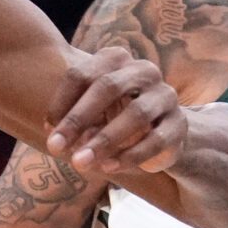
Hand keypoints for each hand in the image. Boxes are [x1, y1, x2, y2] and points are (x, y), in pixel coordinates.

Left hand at [45, 46, 183, 176]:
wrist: (161, 133)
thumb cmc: (115, 117)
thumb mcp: (92, 113)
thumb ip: (74, 119)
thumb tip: (55, 137)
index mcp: (116, 60)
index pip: (82, 74)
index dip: (61, 102)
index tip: (47, 130)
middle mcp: (143, 70)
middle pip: (108, 87)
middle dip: (78, 119)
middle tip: (55, 147)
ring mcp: (165, 95)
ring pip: (136, 114)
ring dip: (104, 140)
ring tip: (80, 162)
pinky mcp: (179, 124)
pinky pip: (156, 139)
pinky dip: (130, 155)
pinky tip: (108, 168)